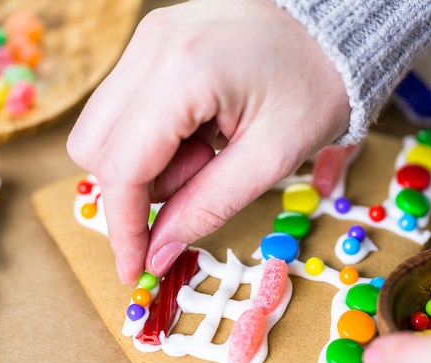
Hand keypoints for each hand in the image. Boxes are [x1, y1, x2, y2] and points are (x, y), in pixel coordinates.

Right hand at [67, 0, 349, 283]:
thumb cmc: (318, 85)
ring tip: (210, 148)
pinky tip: (201, 129)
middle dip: (137, 186)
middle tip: (202, 176)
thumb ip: (207, 207)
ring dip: (148, 161)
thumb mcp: (272, 158)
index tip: (134, 267)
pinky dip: (155, 137)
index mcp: (183, 72)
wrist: (335, 29)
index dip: (124, 227)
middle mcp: (151, 47)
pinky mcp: (153, 43)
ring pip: (104, 128)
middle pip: (94, 145)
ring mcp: (148, 40)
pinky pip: (125, 108)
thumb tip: (157, 251)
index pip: (122, 166)